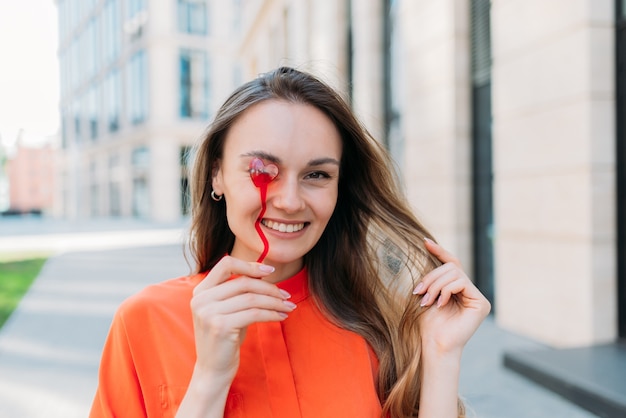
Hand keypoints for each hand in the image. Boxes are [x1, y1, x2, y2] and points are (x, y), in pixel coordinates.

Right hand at [190, 256, 295, 379]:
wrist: (213, 369)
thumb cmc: (225, 337)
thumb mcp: (228, 310)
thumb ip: (238, 291)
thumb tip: (266, 272)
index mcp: (201, 291)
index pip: (226, 264)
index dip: (250, 265)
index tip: (271, 270)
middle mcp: (202, 299)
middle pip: (244, 282)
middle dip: (270, 288)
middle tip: (286, 295)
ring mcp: (209, 312)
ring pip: (252, 298)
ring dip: (274, 301)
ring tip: (288, 306)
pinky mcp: (220, 326)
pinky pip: (254, 313)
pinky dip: (272, 313)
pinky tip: (281, 316)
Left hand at [413, 239, 490, 355]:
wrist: (433, 345)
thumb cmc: (427, 324)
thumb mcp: (426, 294)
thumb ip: (431, 276)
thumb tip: (427, 246)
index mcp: (457, 289)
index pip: (451, 263)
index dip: (439, 250)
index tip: (425, 241)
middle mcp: (470, 291)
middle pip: (451, 267)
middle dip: (431, 277)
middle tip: (419, 292)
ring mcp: (477, 297)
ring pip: (455, 273)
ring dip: (436, 285)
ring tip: (426, 300)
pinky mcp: (481, 303)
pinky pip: (462, 283)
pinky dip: (447, 290)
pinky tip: (440, 304)